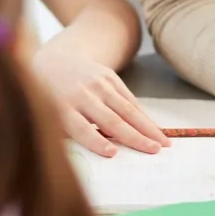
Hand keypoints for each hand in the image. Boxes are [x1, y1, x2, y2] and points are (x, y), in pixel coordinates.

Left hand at [31, 44, 169, 156]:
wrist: (56, 61)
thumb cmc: (51, 99)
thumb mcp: (51, 117)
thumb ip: (71, 134)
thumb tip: (102, 154)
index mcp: (62, 108)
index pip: (81, 128)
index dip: (96, 142)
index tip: (113, 154)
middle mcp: (81, 94)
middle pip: (110, 119)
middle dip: (134, 137)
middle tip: (154, 151)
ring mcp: (97, 83)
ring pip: (126, 109)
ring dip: (147, 127)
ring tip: (163, 143)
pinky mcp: (109, 76)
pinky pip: (129, 99)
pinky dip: (143, 115)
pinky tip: (154, 128)